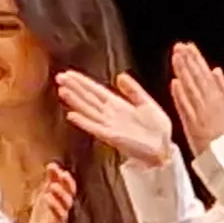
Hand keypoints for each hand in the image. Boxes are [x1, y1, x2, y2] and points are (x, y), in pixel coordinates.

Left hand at [21, 163, 78, 222]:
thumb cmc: (44, 216)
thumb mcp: (45, 196)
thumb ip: (50, 182)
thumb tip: (52, 164)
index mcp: (62, 203)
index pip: (70, 191)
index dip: (67, 183)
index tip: (62, 172)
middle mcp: (63, 214)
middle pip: (67, 203)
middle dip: (62, 193)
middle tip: (53, 185)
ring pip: (61, 217)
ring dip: (56, 207)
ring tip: (47, 198)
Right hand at [55, 70, 173, 165]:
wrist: (164, 148)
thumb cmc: (157, 129)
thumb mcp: (146, 103)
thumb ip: (133, 90)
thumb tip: (120, 76)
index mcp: (118, 106)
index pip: (96, 91)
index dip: (82, 82)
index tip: (69, 74)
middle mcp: (110, 115)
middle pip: (88, 98)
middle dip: (74, 88)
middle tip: (59, 78)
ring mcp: (109, 126)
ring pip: (88, 111)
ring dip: (75, 101)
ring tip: (62, 91)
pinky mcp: (112, 137)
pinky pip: (95, 128)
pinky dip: (83, 122)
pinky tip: (72, 115)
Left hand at [167, 43, 223, 145]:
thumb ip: (223, 87)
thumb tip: (216, 70)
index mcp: (219, 96)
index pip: (204, 73)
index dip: (196, 59)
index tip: (188, 46)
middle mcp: (209, 102)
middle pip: (196, 78)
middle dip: (188, 61)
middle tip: (179, 46)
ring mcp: (199, 112)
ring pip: (190, 88)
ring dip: (183, 72)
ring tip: (175, 57)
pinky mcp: (191, 123)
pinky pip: (185, 107)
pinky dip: (180, 95)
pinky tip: (174, 83)